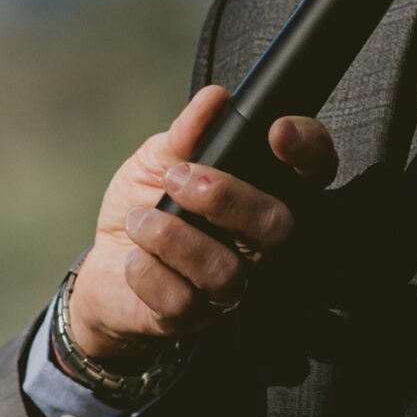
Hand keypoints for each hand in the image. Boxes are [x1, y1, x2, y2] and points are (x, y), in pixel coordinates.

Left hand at [67, 86, 336, 362]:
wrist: (103, 264)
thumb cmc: (146, 203)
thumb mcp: (158, 158)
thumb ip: (187, 133)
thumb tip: (216, 98)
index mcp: (262, 193)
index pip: (313, 172)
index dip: (309, 150)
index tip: (276, 131)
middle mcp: (257, 244)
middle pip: (278, 226)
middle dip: (226, 196)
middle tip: (177, 177)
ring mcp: (229, 285)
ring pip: (229, 272)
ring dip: (176, 238)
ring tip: (140, 220)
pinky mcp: (190, 318)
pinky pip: (184, 303)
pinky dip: (150, 274)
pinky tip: (133, 258)